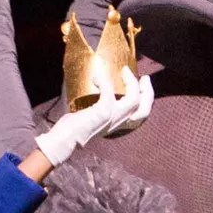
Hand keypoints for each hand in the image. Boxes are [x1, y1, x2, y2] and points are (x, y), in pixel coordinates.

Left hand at [33, 69, 155, 165]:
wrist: (64, 140)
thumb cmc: (72, 129)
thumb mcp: (92, 117)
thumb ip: (99, 107)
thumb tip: (95, 87)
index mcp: (117, 125)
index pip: (141, 116)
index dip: (147, 100)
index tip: (142, 84)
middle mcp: (117, 123)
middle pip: (144, 110)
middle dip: (148, 92)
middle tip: (144, 78)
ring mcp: (111, 118)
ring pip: (134, 101)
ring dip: (132, 83)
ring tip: (126, 71)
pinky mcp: (102, 113)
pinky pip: (109, 93)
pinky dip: (104, 82)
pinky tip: (96, 77)